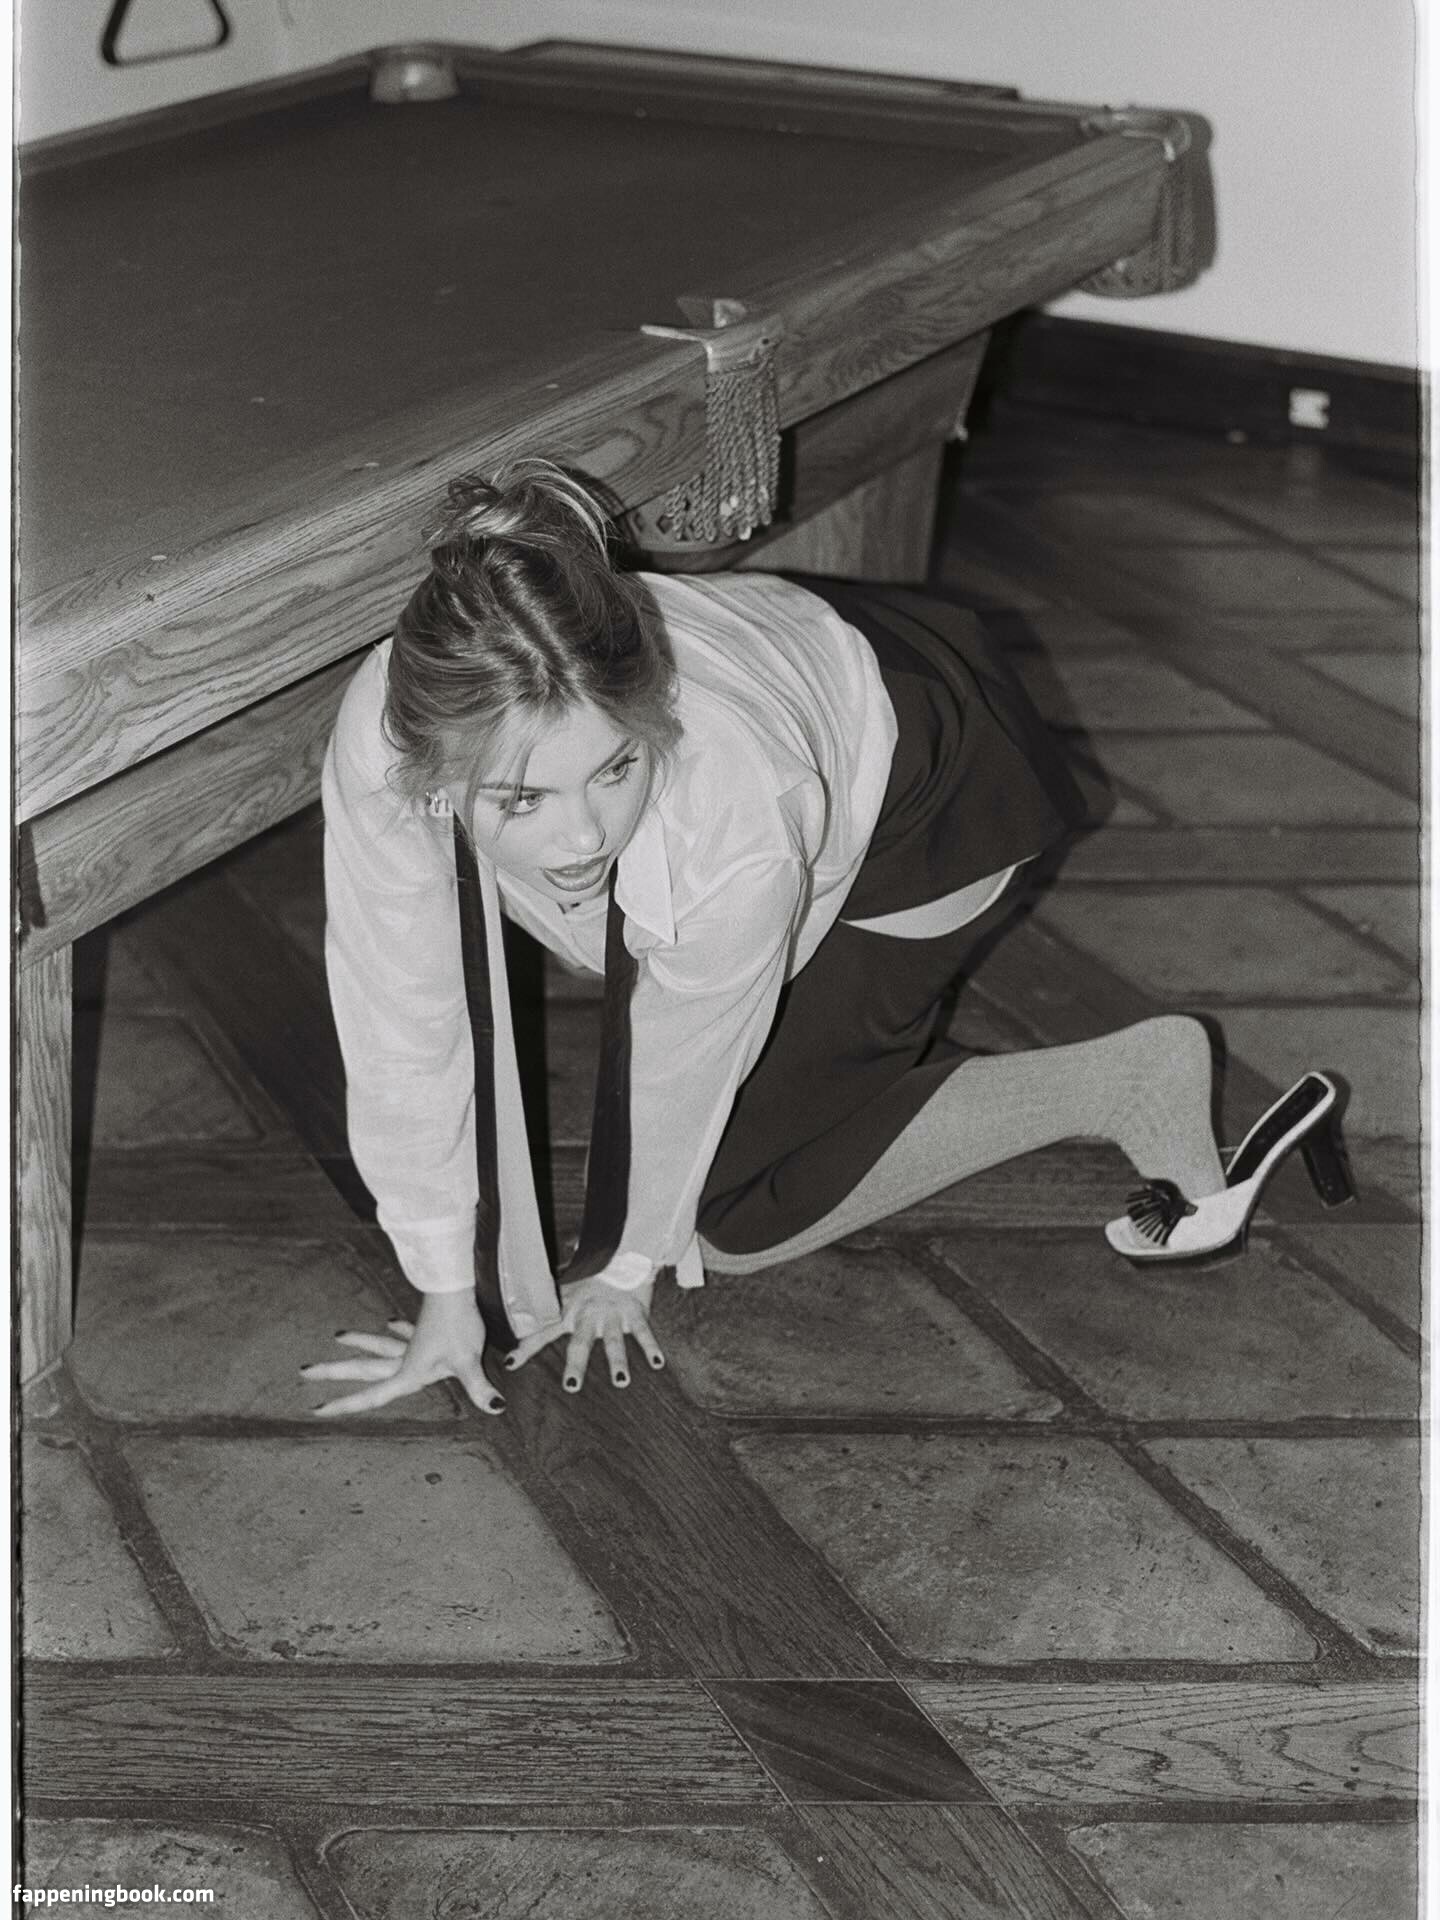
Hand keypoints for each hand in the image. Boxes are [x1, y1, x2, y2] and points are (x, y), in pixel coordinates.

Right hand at [301, 1290, 503, 1416]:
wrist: (456, 1290)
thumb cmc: (458, 1326)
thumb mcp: (466, 1361)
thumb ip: (478, 1387)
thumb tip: (494, 1408)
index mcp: (409, 1373)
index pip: (371, 1395)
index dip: (344, 1405)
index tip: (316, 1409)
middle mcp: (405, 1359)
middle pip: (364, 1368)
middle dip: (334, 1373)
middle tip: (304, 1370)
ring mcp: (414, 1343)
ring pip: (379, 1347)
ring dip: (360, 1344)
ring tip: (338, 1336)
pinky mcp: (425, 1329)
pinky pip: (406, 1333)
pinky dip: (397, 1330)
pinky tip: (389, 1322)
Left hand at [505, 1272, 663, 1392]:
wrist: (619, 1255)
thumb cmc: (589, 1278)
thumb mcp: (565, 1290)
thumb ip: (548, 1307)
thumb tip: (518, 1315)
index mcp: (569, 1312)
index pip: (543, 1331)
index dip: (526, 1347)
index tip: (510, 1364)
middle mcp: (589, 1316)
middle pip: (581, 1343)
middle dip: (576, 1365)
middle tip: (572, 1387)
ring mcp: (613, 1315)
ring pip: (614, 1341)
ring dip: (618, 1362)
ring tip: (621, 1382)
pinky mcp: (635, 1313)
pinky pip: (644, 1332)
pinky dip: (651, 1347)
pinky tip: (657, 1363)